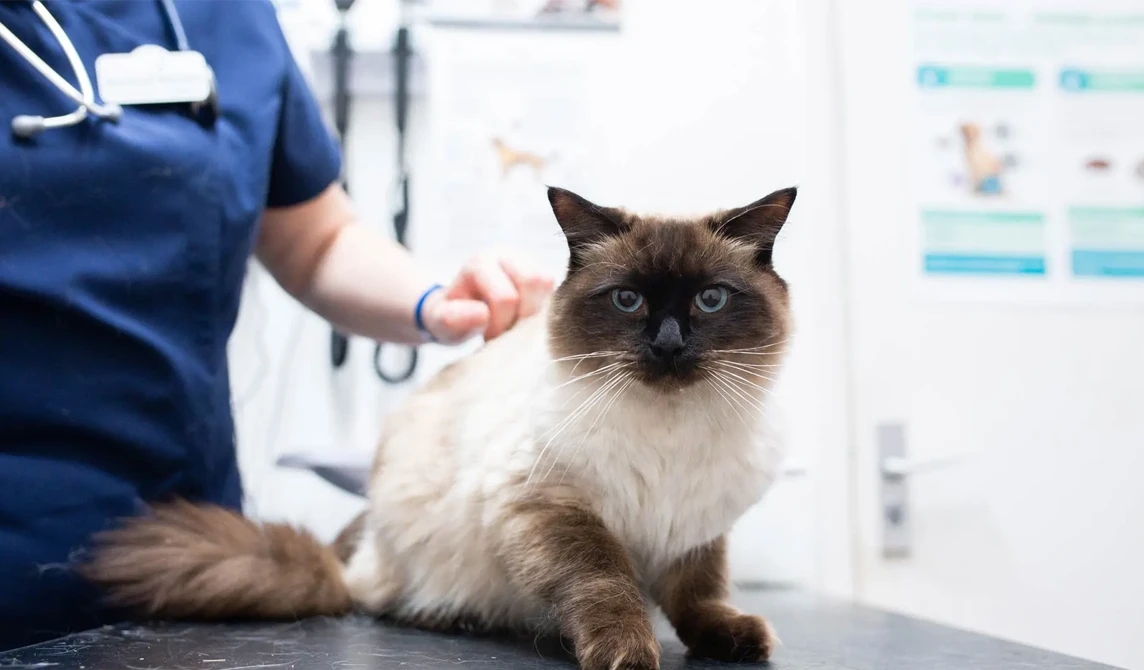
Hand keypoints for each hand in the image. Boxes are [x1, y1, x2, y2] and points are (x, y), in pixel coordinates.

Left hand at [420, 250, 554, 343]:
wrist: (456, 311)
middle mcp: (504, 254)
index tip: (489, 338)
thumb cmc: (450, 317)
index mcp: (479, 263)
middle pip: (533, 280)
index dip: (501, 325)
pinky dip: (543, 310)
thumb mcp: (440, 322)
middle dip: (523, 316)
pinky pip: (554, 288)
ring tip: (514, 325)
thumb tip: (482, 314)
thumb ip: (451, 319)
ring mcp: (524, 260)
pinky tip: (523, 320)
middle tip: (506, 333)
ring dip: (535, 312)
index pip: (505, 296)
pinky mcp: (539, 272)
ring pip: (547, 281)